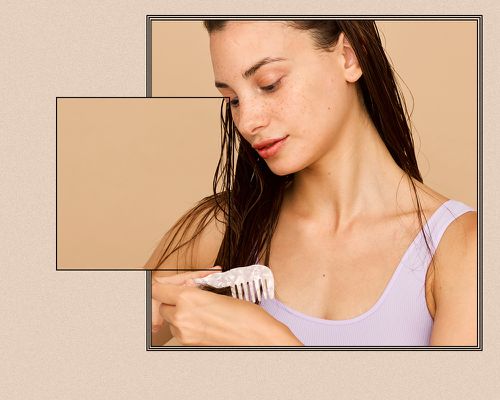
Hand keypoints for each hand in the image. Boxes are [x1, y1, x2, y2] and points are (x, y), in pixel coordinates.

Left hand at [152, 275, 301, 345]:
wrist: (259, 338)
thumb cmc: (246, 315)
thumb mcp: (218, 292)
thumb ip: (195, 289)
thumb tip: (184, 287)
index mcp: (188, 299)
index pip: (157, 289)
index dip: (161, 285)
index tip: (165, 283)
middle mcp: (182, 317)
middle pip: (164, 304)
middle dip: (174, 299)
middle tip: (191, 294)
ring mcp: (185, 333)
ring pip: (171, 319)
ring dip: (180, 312)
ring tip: (202, 307)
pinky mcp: (191, 344)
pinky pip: (181, 330)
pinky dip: (188, 324)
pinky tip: (205, 319)